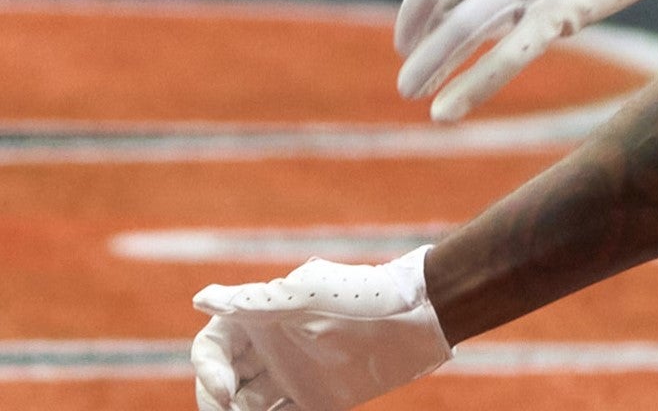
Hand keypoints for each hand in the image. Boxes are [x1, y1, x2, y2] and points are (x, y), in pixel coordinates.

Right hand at [191, 246, 451, 410]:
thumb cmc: (360, 297)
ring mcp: (290, 376)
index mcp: (260, 319)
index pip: (212, 348)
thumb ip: (252, 303)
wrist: (419, 317)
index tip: (224, 391)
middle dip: (217, 402)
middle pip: (223, 382)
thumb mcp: (303, 297)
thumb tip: (200, 298)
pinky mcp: (314, 399)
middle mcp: (270, 349)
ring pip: (247, 405)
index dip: (207, 370)